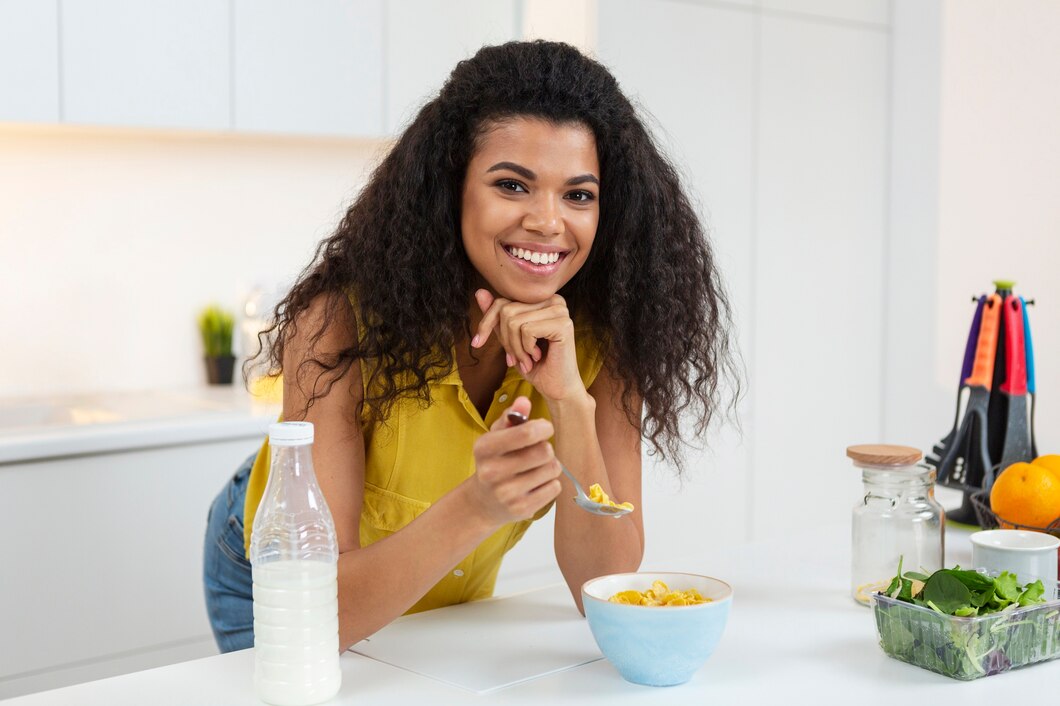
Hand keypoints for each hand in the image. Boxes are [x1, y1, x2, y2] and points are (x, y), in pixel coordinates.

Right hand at [465, 396, 561, 525]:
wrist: (483, 502)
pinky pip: (555, 488)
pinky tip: (537, 484)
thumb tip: (524, 402)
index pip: (526, 433)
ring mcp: (507, 493)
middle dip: (547, 448)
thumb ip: (511, 417)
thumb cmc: (495, 461)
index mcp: (485, 447)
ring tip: (537, 468)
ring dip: (550, 466)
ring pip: (553, 469)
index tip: (544, 428)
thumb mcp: (497, 436)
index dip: (544, 427)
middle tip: (538, 452)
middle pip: (544, 451)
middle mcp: (492, 471)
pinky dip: (551, 483)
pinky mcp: (521, 509)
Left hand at [471, 289, 585, 402]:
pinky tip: (537, 357)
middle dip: (505, 340)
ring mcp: (560, 310)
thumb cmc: (535, 365)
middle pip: (506, 311)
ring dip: (515, 348)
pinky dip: (526, 349)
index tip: (477, 343)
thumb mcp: (510, 339)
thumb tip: (480, 292)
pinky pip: (527, 331)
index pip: (502, 302)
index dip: (486, 323)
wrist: (556, 388)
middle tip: (514, 359)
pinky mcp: (563, 324)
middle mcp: (553, 300)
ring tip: (526, 360)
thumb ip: (498, 317)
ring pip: (514, 321)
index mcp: (542, 300)